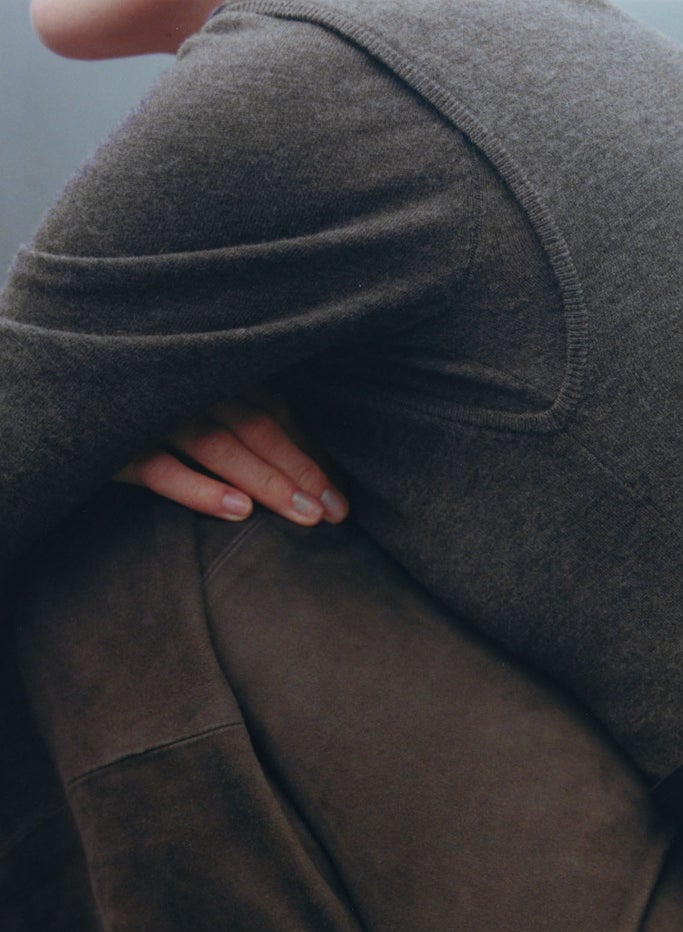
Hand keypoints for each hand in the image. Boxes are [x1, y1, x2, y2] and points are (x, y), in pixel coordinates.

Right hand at [112, 388, 349, 526]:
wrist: (48, 385)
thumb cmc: (132, 395)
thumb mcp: (186, 397)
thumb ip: (234, 417)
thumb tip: (299, 468)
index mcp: (209, 370)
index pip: (272, 409)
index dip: (308, 451)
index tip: (339, 495)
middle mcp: (184, 382)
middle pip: (255, 426)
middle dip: (301, 471)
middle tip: (339, 513)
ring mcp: (148, 410)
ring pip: (217, 444)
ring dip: (266, 481)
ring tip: (306, 516)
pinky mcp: (112, 440)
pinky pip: (159, 467)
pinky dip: (200, 489)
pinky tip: (238, 512)